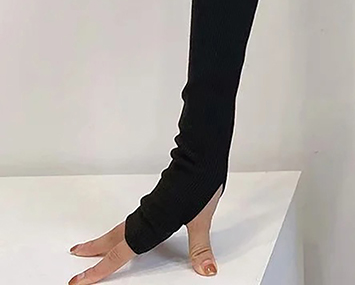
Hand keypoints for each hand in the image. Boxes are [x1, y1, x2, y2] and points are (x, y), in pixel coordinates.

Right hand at [67, 184, 223, 282]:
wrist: (200, 154)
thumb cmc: (200, 183)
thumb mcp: (201, 220)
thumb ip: (200, 248)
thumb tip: (207, 270)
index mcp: (152, 226)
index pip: (120, 253)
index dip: (98, 269)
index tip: (78, 281)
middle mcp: (146, 216)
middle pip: (114, 237)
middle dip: (94, 249)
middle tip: (75, 254)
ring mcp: (150, 205)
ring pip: (122, 225)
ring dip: (106, 237)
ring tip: (94, 245)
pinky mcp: (157, 196)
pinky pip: (133, 216)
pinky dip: (123, 226)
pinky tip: (128, 226)